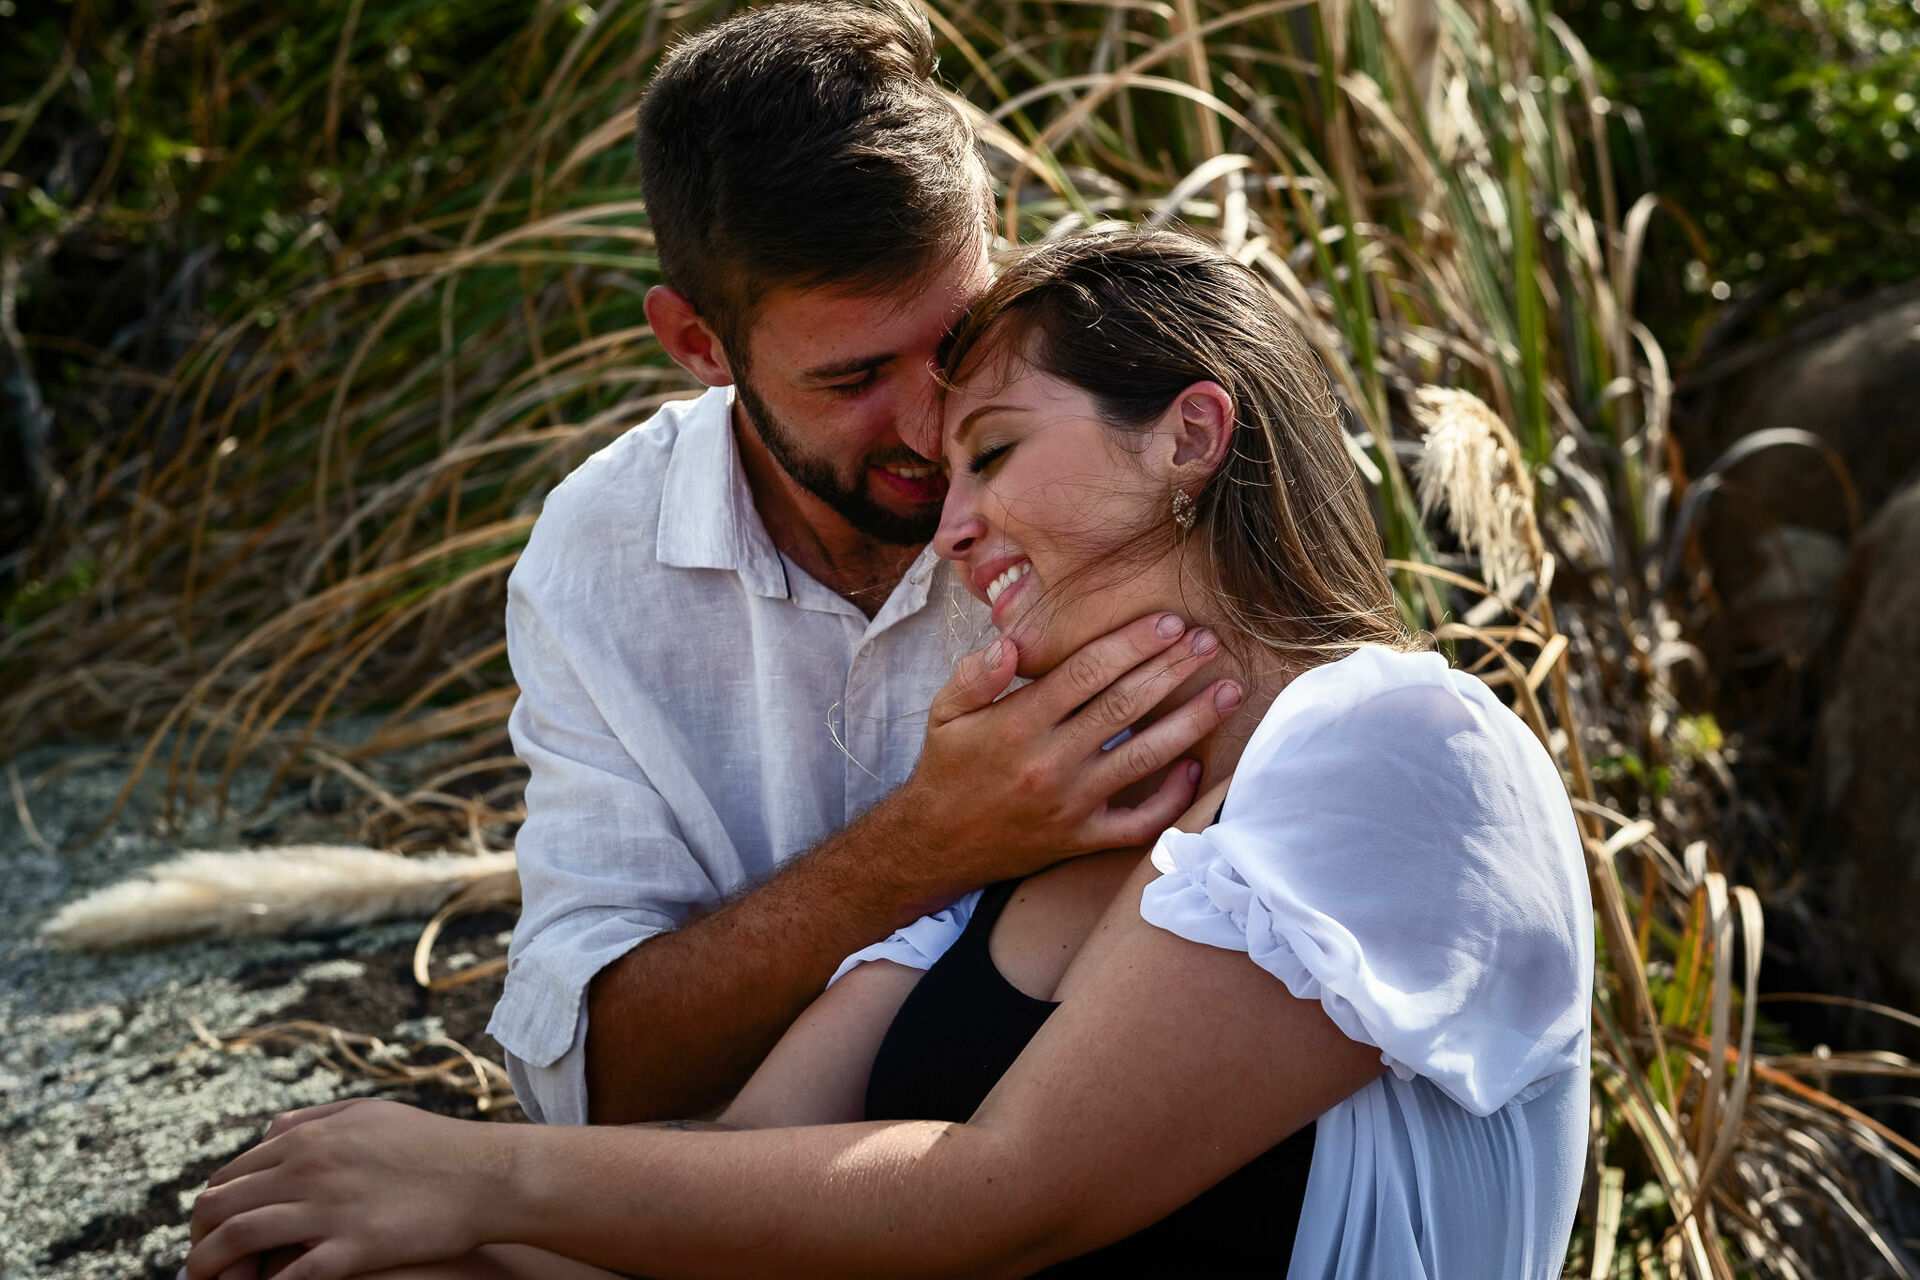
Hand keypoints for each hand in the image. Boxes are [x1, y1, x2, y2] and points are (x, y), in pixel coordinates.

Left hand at [185, 1098, 503, 1279]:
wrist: (487, 1174)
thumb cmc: (432, 1144)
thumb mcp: (369, 1114)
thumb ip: (314, 1120)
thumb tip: (268, 1133)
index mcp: (309, 1138)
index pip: (228, 1176)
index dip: (210, 1212)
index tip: (212, 1236)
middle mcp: (308, 1168)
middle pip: (219, 1207)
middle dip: (198, 1243)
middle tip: (200, 1271)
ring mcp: (329, 1207)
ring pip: (237, 1240)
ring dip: (209, 1270)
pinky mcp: (353, 1246)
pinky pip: (289, 1278)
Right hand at [897, 612, 1238, 888]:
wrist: (937, 846)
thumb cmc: (948, 767)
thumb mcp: (944, 712)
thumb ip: (975, 674)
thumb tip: (1010, 645)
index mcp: (1018, 723)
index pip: (1088, 672)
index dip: (1133, 643)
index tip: (1169, 622)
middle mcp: (1050, 762)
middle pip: (1125, 706)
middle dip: (1173, 669)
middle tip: (1210, 642)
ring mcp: (1072, 804)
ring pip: (1144, 757)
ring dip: (1192, 722)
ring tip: (1228, 692)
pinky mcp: (1083, 838)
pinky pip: (1140, 823)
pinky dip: (1172, 797)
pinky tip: (1197, 766)